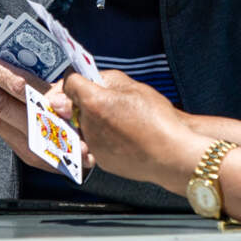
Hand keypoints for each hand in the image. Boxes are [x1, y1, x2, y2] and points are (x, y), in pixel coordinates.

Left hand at [0, 52, 88, 174]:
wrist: (107, 160)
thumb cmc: (97, 114)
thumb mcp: (90, 92)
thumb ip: (67, 82)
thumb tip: (40, 57)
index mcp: (61, 110)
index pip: (21, 87)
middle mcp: (44, 131)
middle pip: (1, 103)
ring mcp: (33, 146)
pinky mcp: (27, 154)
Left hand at [62, 69, 207, 190]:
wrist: (172, 154)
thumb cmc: (157, 120)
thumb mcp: (132, 87)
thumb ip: (103, 80)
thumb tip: (87, 79)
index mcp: (94, 102)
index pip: (69, 84)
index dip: (75, 79)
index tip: (81, 81)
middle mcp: (88, 126)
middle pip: (74, 107)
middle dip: (85, 101)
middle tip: (108, 100)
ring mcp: (94, 146)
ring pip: (85, 126)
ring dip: (95, 121)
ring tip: (121, 120)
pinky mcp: (102, 161)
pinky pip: (96, 144)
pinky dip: (105, 138)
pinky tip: (124, 135)